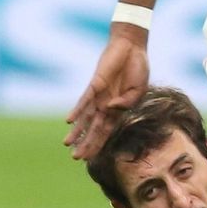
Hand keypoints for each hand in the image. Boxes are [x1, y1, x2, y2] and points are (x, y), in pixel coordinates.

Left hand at [65, 25, 149, 158]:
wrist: (132, 48)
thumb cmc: (138, 68)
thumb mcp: (139, 89)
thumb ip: (127, 102)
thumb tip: (111, 108)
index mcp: (119, 109)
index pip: (107, 132)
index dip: (99, 145)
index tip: (91, 159)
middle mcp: (107, 105)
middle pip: (94, 129)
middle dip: (86, 143)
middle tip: (76, 158)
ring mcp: (100, 95)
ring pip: (86, 117)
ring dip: (77, 131)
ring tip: (67, 144)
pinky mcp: (95, 84)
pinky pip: (84, 100)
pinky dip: (77, 110)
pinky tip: (69, 120)